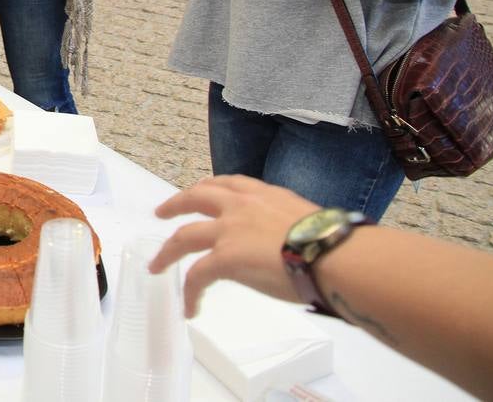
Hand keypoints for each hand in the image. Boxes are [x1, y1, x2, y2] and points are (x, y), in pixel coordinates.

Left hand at [149, 175, 319, 317]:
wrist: (335, 255)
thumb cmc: (336, 244)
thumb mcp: (309, 221)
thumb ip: (290, 227)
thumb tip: (295, 246)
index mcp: (265, 195)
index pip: (231, 185)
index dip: (211, 187)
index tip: (202, 189)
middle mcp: (242, 207)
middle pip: (196, 198)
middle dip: (176, 204)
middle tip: (161, 212)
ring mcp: (229, 230)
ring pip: (184, 236)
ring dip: (167, 251)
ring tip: (156, 264)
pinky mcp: (225, 258)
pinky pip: (197, 276)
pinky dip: (190, 293)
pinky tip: (189, 308)